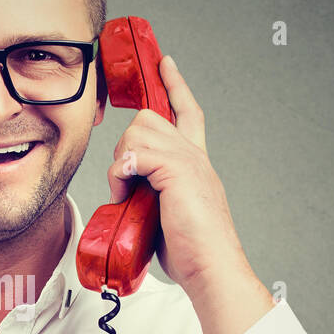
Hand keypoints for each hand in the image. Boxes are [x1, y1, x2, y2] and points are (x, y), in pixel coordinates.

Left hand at [105, 56, 272, 333]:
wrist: (211, 269)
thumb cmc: (191, 253)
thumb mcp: (165, 213)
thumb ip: (151, 193)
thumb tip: (126, 195)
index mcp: (196, 163)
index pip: (188, 112)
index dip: (176, 85)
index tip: (165, 63)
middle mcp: (195, 155)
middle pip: (149, 119)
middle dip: (126, 147)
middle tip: (127, 183)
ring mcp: (189, 161)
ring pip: (138, 134)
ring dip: (122, 164)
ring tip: (129, 194)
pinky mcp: (178, 171)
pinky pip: (135, 155)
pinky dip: (123, 175)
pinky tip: (128, 196)